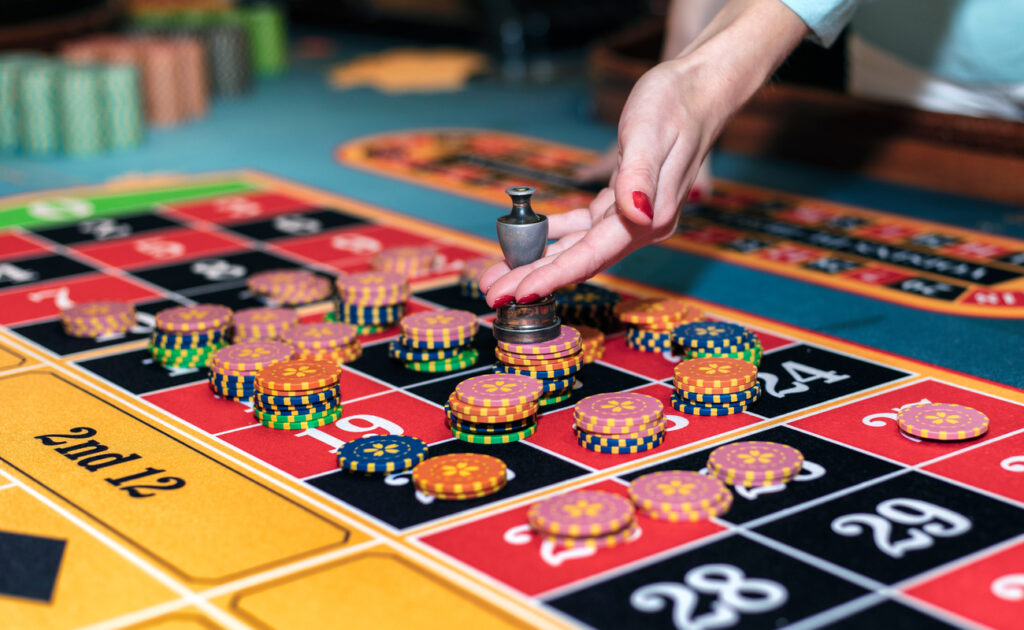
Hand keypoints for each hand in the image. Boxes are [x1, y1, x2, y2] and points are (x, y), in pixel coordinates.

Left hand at [481, 57, 713, 305]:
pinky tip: (532, 242)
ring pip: (577, 248)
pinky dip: (557, 236)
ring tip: (500, 275)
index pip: (592, 256)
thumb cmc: (676, 105)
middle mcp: (642, 225)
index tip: (520, 293)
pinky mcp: (623, 203)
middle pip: (580, 261)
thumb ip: (640, 177)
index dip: (553, 276)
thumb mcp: (651, 134)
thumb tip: (635, 213)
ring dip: (539, 263)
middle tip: (493, 293)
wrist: (699, 89)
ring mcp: (632, 217)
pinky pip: (584, 228)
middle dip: (535, 279)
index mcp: (649, 217)